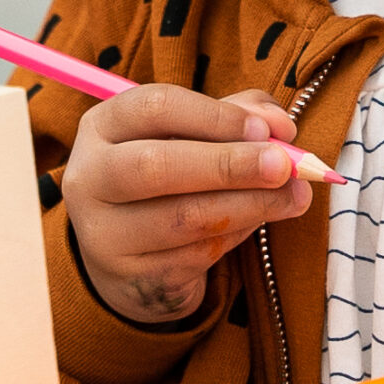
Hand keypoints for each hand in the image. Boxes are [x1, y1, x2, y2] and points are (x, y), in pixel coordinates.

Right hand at [62, 86, 312, 324]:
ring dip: (250, 205)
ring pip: (183, 218)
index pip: (155, 107)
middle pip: (157, 166)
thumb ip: (239, 116)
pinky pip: (195, 255)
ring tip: (293, 197)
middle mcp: (90, 177)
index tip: (265, 129)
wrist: (129, 255)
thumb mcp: (194, 134)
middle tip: (284, 166)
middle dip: (230, 165)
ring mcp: (103, 233)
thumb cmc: (169, 176)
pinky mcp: (129, 276)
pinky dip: (237, 235)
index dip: (215, 115)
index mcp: (102, 126)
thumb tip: (280, 126)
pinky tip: (257, 220)